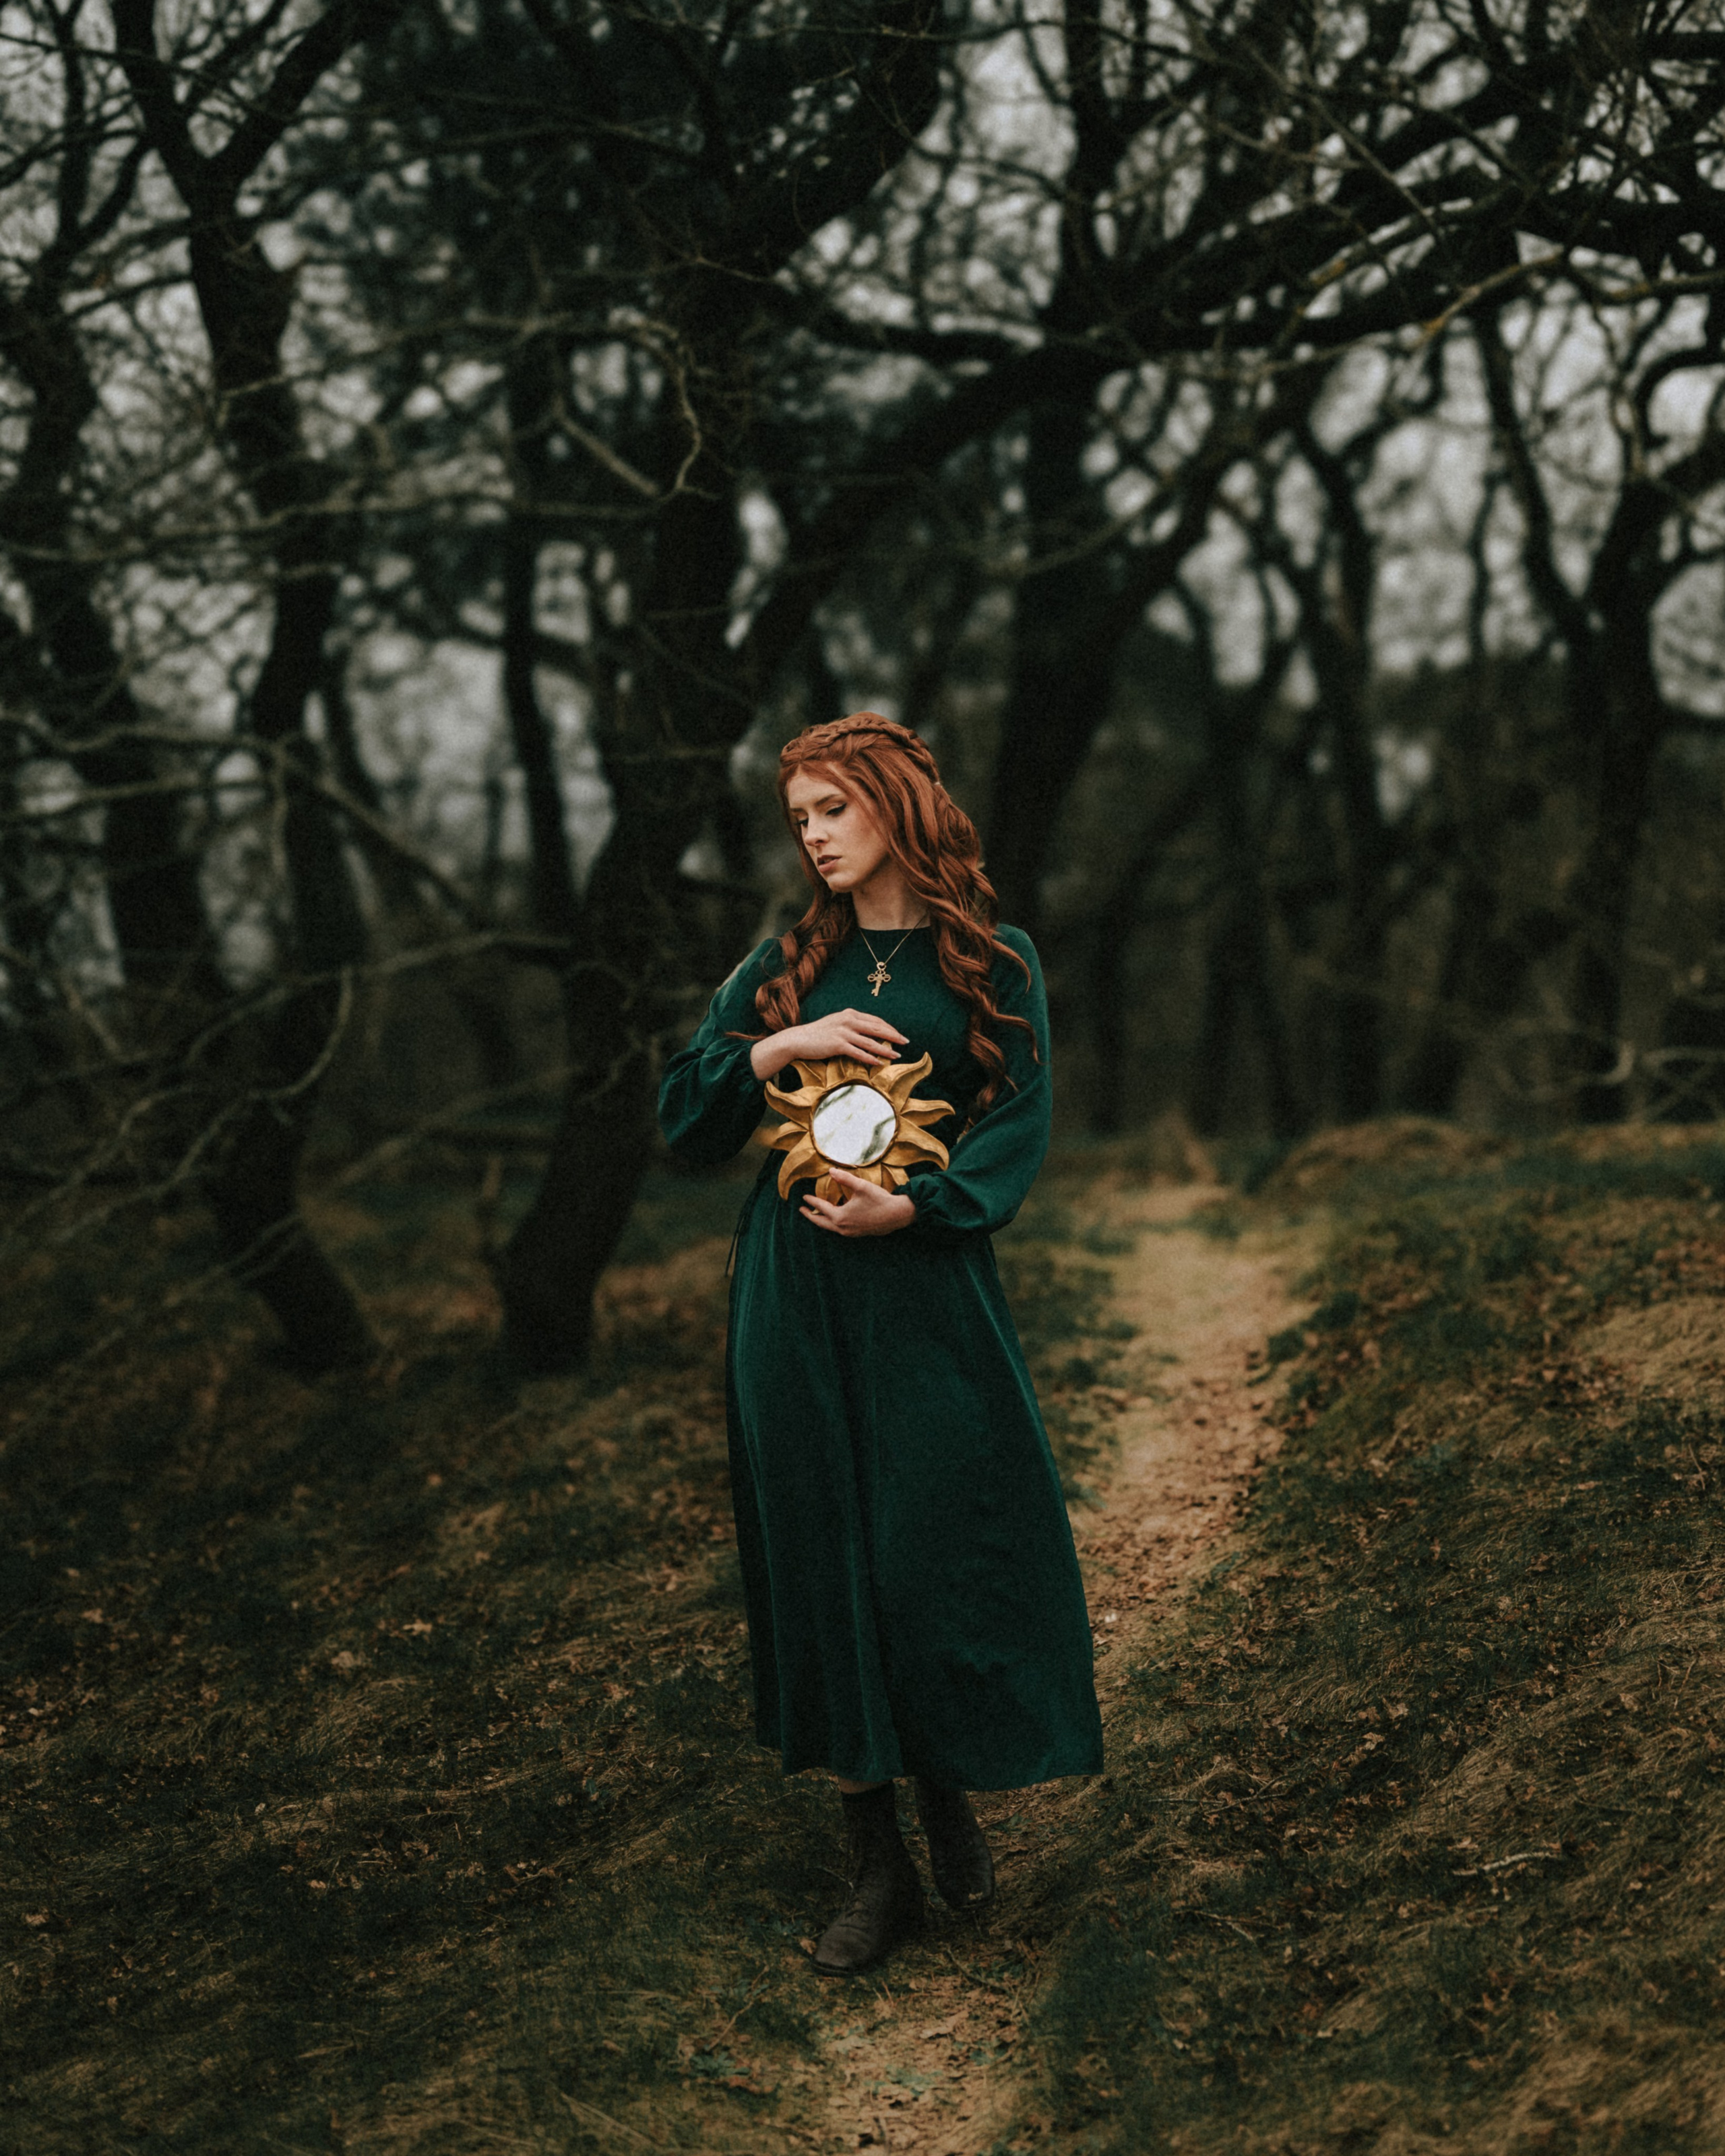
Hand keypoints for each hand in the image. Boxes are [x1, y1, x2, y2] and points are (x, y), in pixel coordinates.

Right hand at [751, 1007, 907, 1081]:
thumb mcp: (836, 1024)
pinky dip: (870, 1058)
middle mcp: (848, 1021)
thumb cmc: (817, 1034)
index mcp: (849, 1014)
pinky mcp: (837, 1044)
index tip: (899, 1035)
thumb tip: (868, 1035)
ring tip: (896, 1055)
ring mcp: (843, 1032)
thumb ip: (851, 1026)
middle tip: (905, 1042)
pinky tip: (879, 1063)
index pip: (875, 1020)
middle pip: (877, 1028)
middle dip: (893, 1036)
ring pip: (870, 1041)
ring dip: (885, 1049)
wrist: (798, 1040)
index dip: (889, 1028)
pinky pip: (858, 1052)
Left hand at [800, 1170, 916, 1236]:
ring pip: (830, 1227)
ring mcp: (850, 1233)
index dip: (812, 1201)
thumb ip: (844, 1178)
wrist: (897, 1215)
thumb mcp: (861, 1186)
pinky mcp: (858, 1233)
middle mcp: (843, 1227)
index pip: (821, 1208)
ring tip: (816, 1214)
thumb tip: (830, 1170)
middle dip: (810, 1216)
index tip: (804, 1197)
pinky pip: (839, 1229)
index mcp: (840, 1216)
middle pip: (821, 1223)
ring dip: (821, 1221)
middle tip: (802, 1210)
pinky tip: (835, 1218)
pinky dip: (832, 1223)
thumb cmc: (879, 1200)